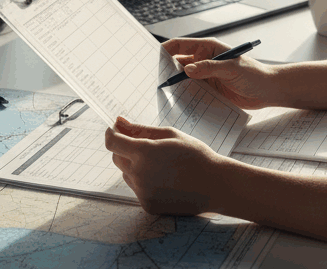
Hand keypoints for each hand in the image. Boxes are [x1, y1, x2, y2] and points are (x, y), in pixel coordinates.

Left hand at [105, 116, 224, 215]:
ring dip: (135, 166)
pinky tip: (165, 179)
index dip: (111, 134)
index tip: (115, 130)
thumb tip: (119, 122)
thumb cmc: (195, 155)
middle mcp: (139, 174)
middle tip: (145, 146)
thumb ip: (140, 129)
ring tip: (161, 165)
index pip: (113, 142)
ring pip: (126, 174)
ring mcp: (143, 192)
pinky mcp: (148, 205)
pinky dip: (144, 182)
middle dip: (124, 149)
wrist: (215, 185)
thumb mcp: (170, 135)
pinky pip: (137, 189)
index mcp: (144, 152)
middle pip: (116, 158)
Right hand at [163, 37, 279, 108]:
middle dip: (165, 70)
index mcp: (207, 48)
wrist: (268, 91)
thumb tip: (187, 69)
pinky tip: (177, 103)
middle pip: (177, 63)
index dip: (165, 50)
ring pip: (182, 79)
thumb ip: (210, 68)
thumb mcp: (232, 68)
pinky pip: (191, 92)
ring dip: (174, 85)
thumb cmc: (254, 73)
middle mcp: (203, 60)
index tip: (152, 59)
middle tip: (154, 80)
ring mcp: (205, 76)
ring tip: (162, 94)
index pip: (180, 45)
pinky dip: (183, 96)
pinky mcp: (208, 90)